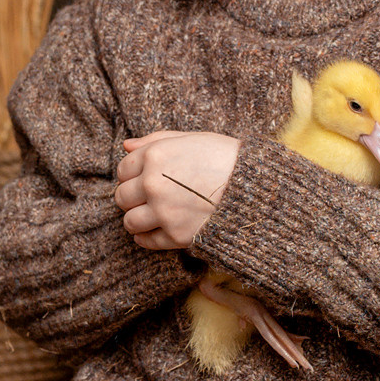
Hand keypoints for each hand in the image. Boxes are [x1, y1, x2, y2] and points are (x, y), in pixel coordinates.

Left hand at [114, 131, 239, 250]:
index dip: (132, 175)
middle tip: (148, 198)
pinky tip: (155, 230)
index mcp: (155, 156)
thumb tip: (126, 146)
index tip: (144, 179)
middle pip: (122, 197)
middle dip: (132, 198)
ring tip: (152, 215)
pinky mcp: (176, 235)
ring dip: (137, 219)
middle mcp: (153, 184)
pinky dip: (145, 238)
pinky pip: (146, 241)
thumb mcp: (192, 139)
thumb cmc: (226, 158)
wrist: (257, 187)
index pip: (123, 170)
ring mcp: (163, 212)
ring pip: (129, 221)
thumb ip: (155, 141)